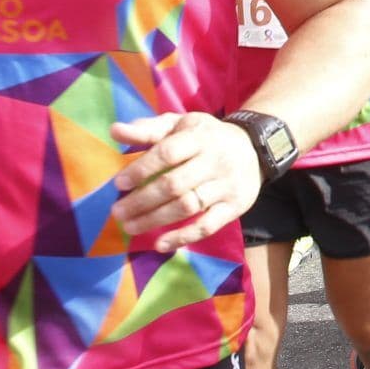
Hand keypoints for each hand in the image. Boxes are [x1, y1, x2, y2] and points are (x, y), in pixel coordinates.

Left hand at [111, 112, 262, 253]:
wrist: (254, 148)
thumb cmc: (205, 137)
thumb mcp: (180, 124)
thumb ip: (148, 129)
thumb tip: (115, 131)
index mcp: (199, 136)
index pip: (168, 153)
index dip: (142, 169)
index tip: (119, 183)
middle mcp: (215, 160)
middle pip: (175, 184)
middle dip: (142, 200)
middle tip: (118, 212)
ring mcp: (226, 185)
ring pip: (187, 206)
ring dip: (155, 219)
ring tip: (130, 227)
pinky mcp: (234, 207)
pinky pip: (207, 226)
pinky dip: (182, 237)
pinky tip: (160, 244)